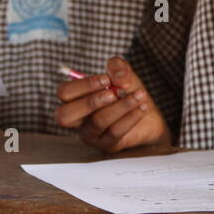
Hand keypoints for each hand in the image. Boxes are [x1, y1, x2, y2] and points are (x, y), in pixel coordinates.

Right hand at [56, 56, 170, 153]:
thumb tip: (118, 78)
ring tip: (139, 95)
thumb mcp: (123, 74)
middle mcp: (78, 120)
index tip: (107, 79)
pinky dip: (132, 116)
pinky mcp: (107, 145)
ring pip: (97, 122)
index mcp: (75, 99)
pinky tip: (143, 106)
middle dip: (91, 102)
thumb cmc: (127, 93)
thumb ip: (118, 67)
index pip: (64, 93)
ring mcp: (91, 135)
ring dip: (121, 105)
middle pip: (65, 116)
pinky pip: (115, 132)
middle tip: (114, 93)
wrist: (148, 115)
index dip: (83, 85)